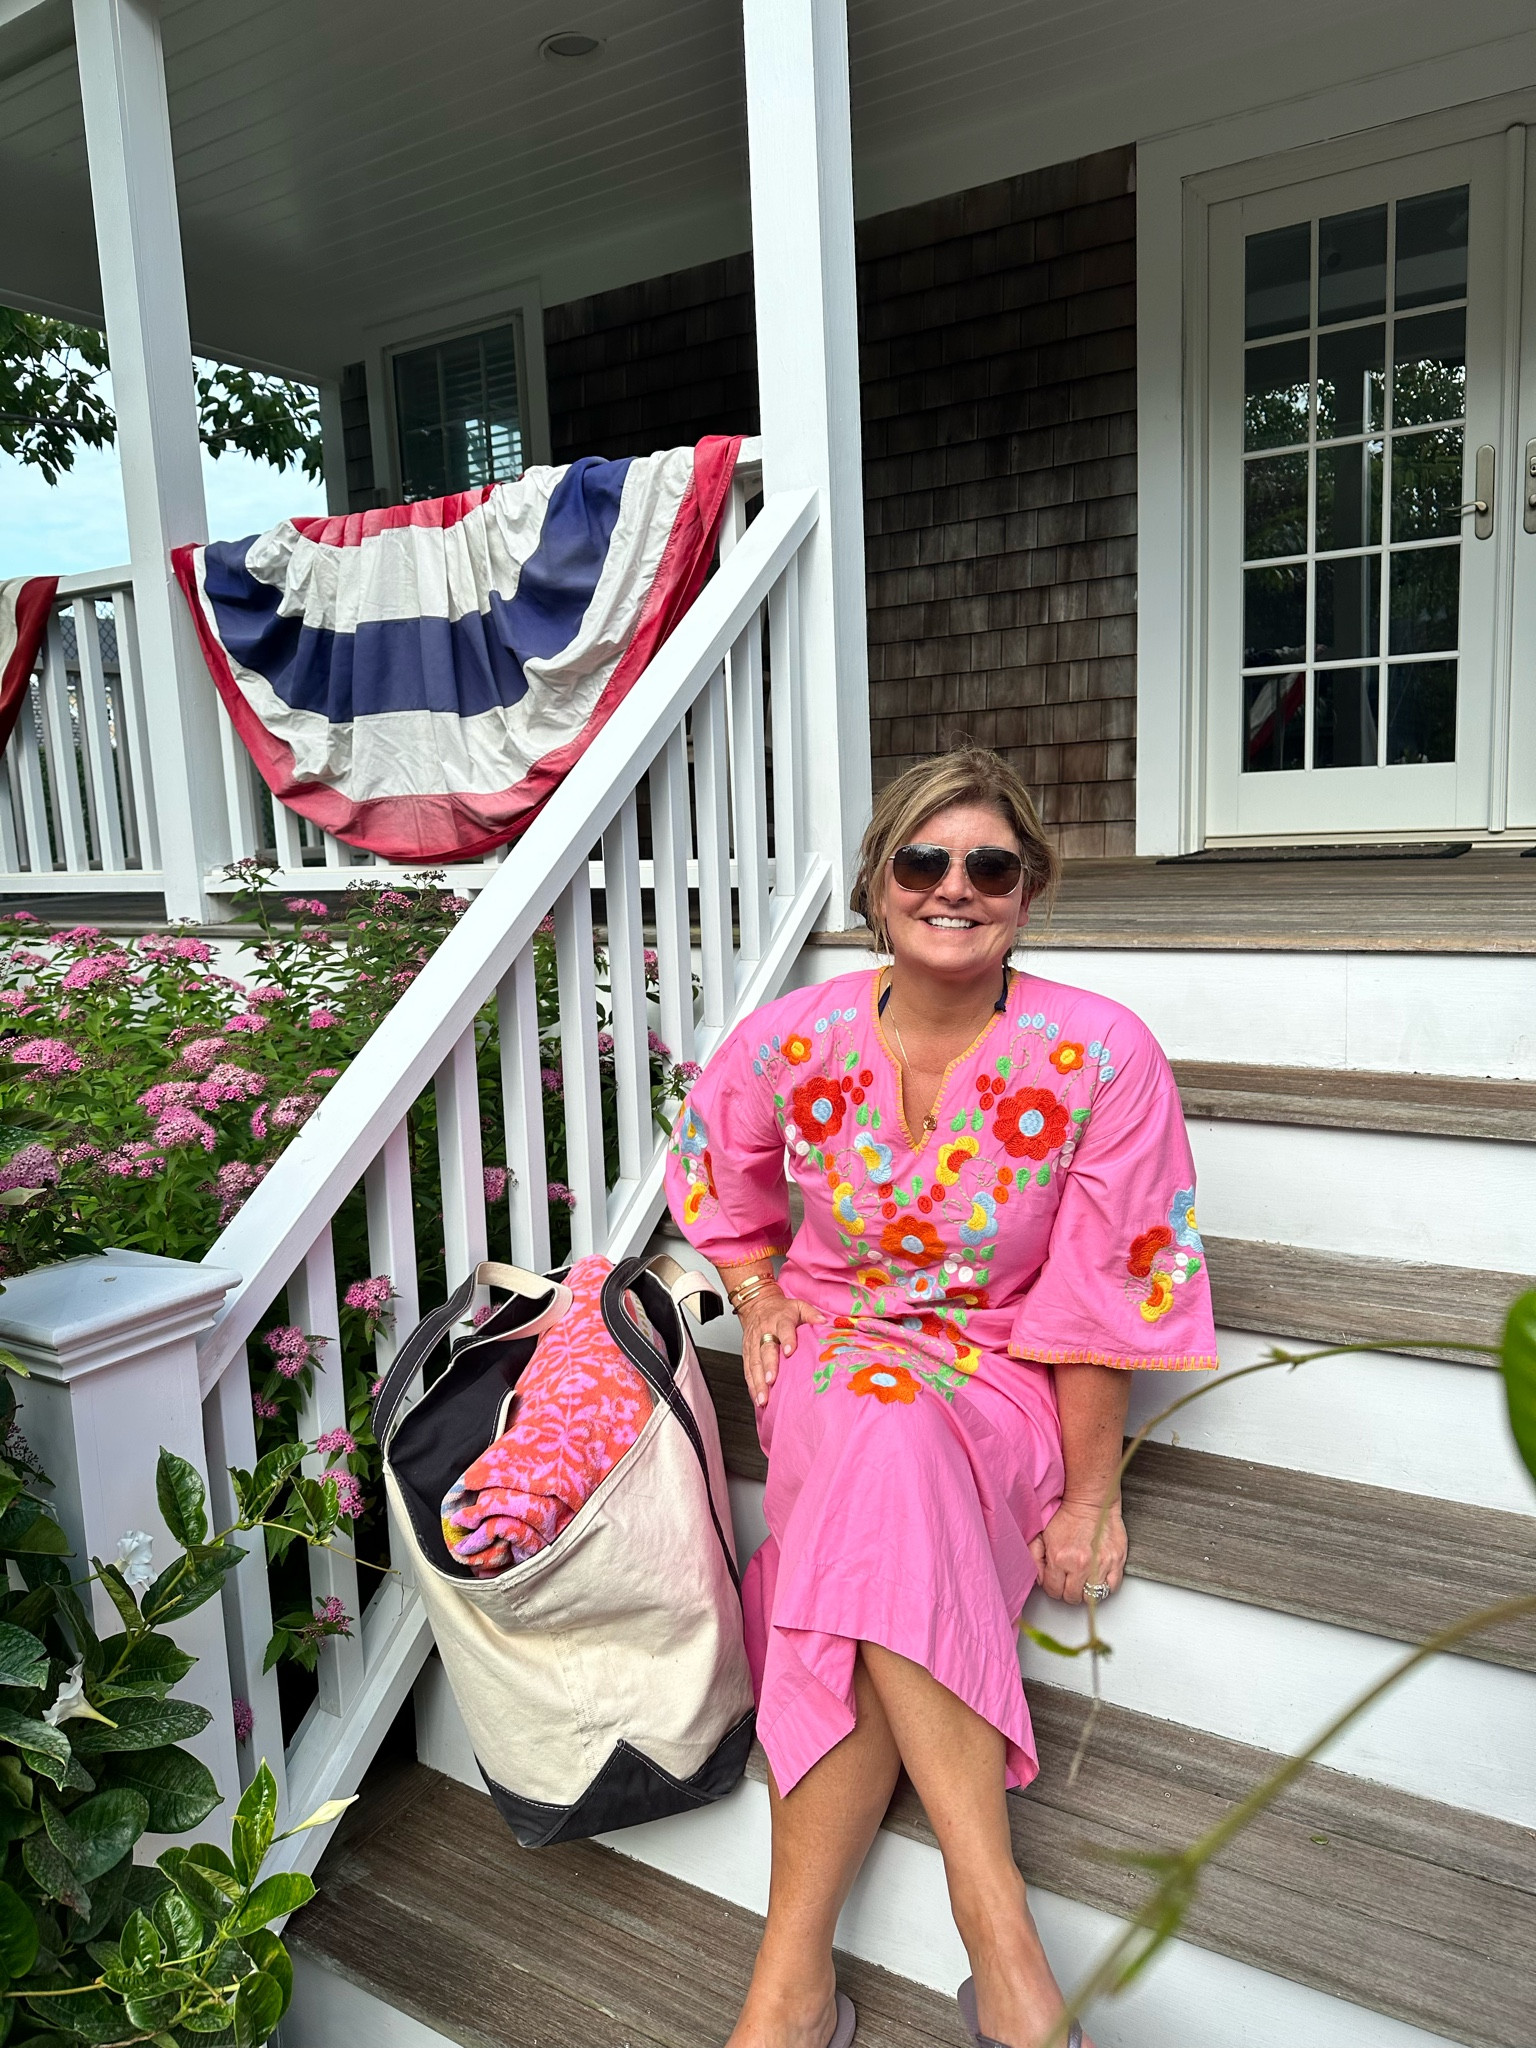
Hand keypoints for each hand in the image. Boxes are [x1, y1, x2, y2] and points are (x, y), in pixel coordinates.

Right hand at [737, 1286, 822, 1408]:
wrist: (758, 1304)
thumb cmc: (781, 1310)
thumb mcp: (798, 1305)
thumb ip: (811, 1313)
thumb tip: (823, 1321)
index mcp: (780, 1320)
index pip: (784, 1329)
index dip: (787, 1339)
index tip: (790, 1351)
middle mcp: (765, 1332)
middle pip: (765, 1350)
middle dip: (768, 1367)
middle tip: (771, 1381)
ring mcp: (753, 1343)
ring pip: (754, 1363)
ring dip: (757, 1381)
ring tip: (762, 1398)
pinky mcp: (747, 1352)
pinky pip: (747, 1369)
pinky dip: (751, 1384)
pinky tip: (756, 1397)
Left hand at [1028, 1497, 1126, 1604]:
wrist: (1092, 1501)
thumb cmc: (1068, 1515)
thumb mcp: (1041, 1534)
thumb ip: (1034, 1558)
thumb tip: (1039, 1579)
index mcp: (1060, 1558)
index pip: (1053, 1591)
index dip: (1053, 1588)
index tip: (1055, 1582)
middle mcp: (1081, 1564)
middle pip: (1072, 1597)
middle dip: (1068, 1591)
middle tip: (1069, 1581)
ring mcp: (1101, 1564)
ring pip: (1092, 1596)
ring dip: (1086, 1591)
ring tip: (1083, 1579)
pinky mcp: (1117, 1561)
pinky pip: (1112, 1588)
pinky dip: (1105, 1587)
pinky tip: (1098, 1578)